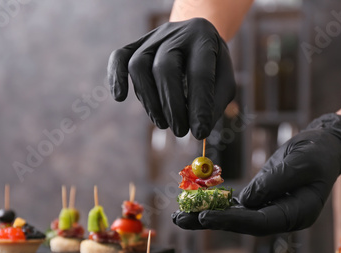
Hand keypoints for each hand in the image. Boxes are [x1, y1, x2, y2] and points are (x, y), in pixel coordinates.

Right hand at [108, 18, 235, 138]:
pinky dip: (116, 77)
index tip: (200, 132)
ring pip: (139, 66)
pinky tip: (120, 97)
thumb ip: (215, 103)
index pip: (199, 74)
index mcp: (203, 39)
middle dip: (172, 106)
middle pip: (164, 68)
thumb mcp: (224, 80)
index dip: (199, 106)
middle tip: (180, 131)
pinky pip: (119, 57)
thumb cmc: (212, 64)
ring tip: (162, 124)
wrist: (196, 35)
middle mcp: (176, 33)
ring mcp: (152, 37)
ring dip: (149, 101)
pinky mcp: (136, 44)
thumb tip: (200, 129)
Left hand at [172, 114, 340, 235]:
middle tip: (181, 220)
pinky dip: (218, 204)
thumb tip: (244, 201)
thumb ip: (273, 183)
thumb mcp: (299, 164)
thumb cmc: (318, 153)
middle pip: (243, 224)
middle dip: (212, 221)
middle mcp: (282, 217)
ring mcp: (272, 209)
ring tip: (180, 215)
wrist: (325, 146)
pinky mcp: (263, 198)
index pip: (260, 223)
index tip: (204, 216)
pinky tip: (196, 202)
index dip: (231, 220)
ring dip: (209, 215)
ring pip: (237, 216)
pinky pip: (238, 205)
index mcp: (297, 215)